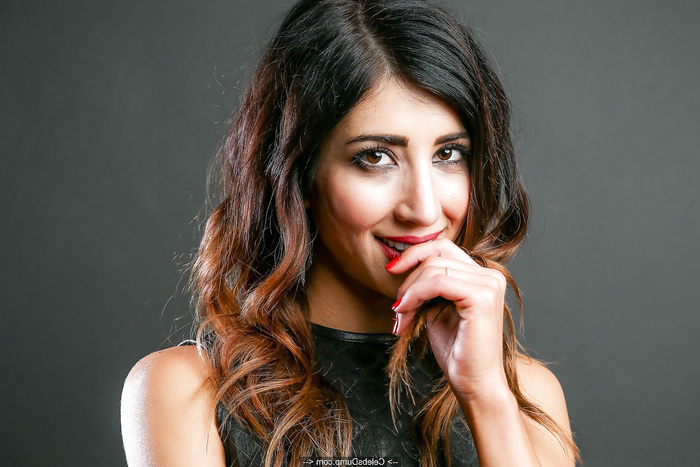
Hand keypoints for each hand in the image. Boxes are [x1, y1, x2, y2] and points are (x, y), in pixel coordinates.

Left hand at [387, 238, 509, 400]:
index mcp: (482, 275)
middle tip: (397, 309)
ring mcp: (489, 284)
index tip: (392, 270)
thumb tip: (399, 265)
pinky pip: (437, 282)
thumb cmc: (456, 350)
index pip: (443, 247)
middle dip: (408, 281)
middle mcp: (490, 275)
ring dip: (409, 292)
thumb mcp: (436, 308)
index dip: (415, 254)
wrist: (474, 383)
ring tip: (402, 316)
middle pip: (435, 256)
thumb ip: (427, 285)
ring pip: (433, 268)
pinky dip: (415, 295)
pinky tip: (406, 312)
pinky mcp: (482, 296)